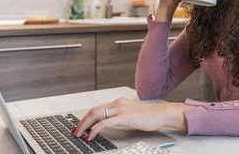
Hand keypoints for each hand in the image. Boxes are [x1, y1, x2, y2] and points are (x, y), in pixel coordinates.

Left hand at [73, 97, 190, 140]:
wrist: (161, 114)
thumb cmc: (151, 116)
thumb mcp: (132, 115)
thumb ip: (120, 117)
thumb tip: (110, 124)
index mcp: (119, 102)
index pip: (98, 108)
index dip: (87, 117)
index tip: (81, 125)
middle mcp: (118, 103)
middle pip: (94, 110)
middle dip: (82, 121)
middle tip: (76, 131)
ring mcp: (120, 109)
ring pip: (96, 114)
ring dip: (85, 125)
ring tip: (79, 134)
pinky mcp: (123, 117)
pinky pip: (104, 123)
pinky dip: (94, 130)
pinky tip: (91, 136)